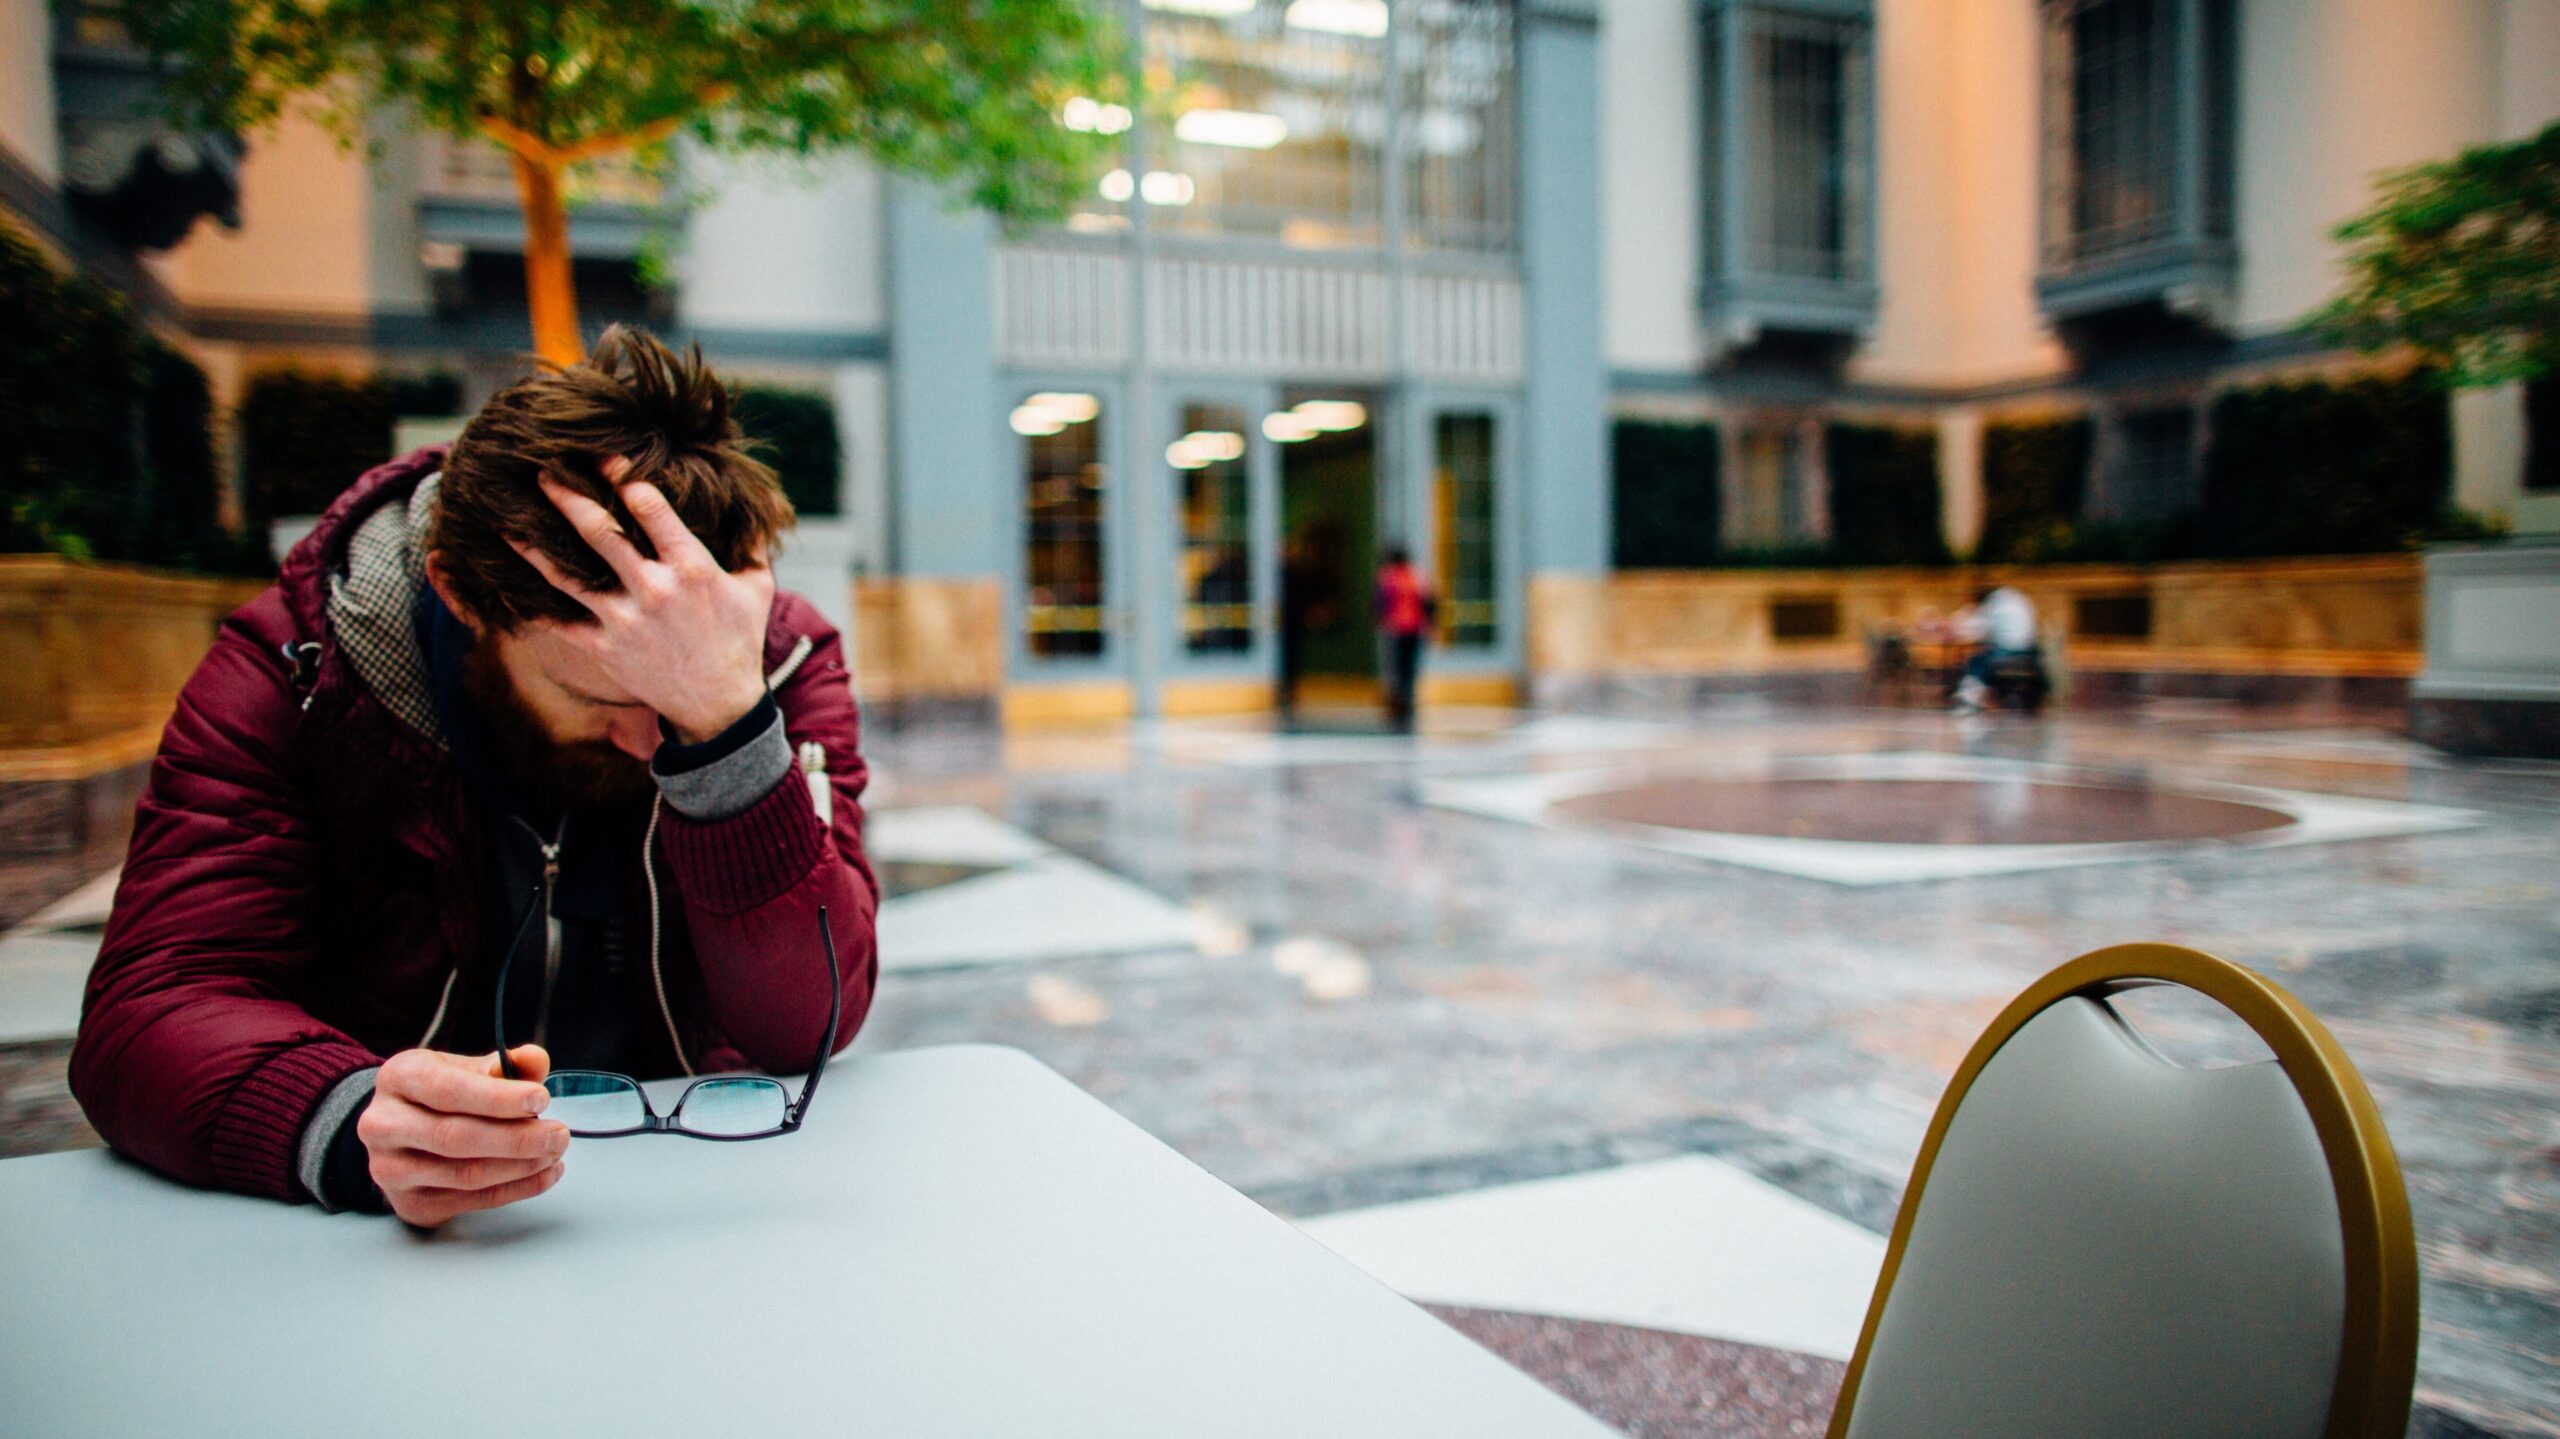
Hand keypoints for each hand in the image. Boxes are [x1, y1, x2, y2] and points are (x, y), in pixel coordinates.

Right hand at [359, 1046, 568, 1227]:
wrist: (397, 1132)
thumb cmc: (438, 1094)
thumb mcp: (465, 1068)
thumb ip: (504, 1065)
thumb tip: (535, 1059)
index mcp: (399, 1078)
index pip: (448, 1090)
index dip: (498, 1098)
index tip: (541, 1099)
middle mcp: (384, 1124)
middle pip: (456, 1137)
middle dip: (517, 1138)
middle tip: (559, 1134)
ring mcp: (390, 1169)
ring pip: (465, 1174)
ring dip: (520, 1167)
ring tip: (554, 1153)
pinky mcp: (409, 1202)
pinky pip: (471, 1200)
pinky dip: (516, 1189)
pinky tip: (544, 1174)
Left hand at [514, 455, 775, 742]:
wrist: (719, 705)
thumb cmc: (740, 640)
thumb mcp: (758, 588)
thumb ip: (752, 544)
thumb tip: (754, 504)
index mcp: (692, 568)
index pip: (651, 508)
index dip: (622, 476)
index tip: (601, 456)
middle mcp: (654, 590)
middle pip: (599, 532)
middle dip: (568, 497)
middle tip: (543, 470)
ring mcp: (625, 621)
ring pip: (567, 575)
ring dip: (534, 546)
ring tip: (508, 522)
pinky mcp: (604, 649)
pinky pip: (559, 622)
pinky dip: (532, 604)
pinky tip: (506, 584)